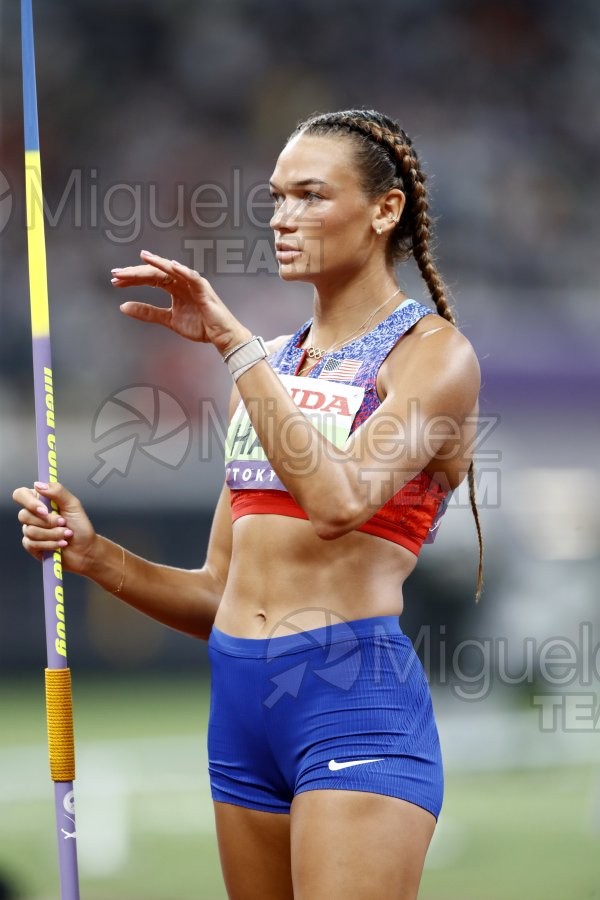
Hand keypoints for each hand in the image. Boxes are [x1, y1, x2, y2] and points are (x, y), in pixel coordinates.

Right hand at [13, 482, 97, 576]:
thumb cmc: (80, 527)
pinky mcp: (32, 546)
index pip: (21, 495)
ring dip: (53, 534)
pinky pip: (32, 544)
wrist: (86, 549)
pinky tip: (61, 544)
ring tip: (66, 535)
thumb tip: (38, 484)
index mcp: (41, 501)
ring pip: (30, 531)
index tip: (44, 510)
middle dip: (48, 522)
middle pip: (24, 515)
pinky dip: (50, 544)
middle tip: (64, 523)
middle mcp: (33, 515)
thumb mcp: (73, 505)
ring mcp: (31, 531)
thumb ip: (57, 492)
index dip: (29, 502)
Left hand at [111, 250, 250, 352]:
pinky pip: (193, 277)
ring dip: (156, 264)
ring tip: (142, 258)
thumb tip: (123, 306)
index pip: (149, 278)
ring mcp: (193, 284)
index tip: (114, 280)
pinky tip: (171, 265)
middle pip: (156, 272)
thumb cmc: (200, 326)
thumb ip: (148, 312)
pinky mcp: (204, 290)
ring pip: (172, 270)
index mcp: (174, 287)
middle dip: (137, 272)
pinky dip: (183, 271)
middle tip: (117, 273)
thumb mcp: (168, 319)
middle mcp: (182, 281)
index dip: (132, 279)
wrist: (221, 337)